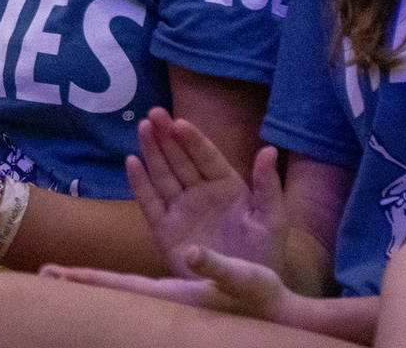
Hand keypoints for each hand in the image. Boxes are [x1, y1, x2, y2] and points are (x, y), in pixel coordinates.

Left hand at [44, 244, 291, 322]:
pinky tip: (105, 273)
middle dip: (79, 281)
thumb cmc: (263, 298)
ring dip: (94, 276)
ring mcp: (168, 298)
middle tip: (42, 275)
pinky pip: (139, 282)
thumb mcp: (243, 278)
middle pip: (112, 289)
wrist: (278, 318)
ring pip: (122, 285)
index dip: (89, 280)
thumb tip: (192, 252)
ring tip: (60, 273)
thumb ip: (218, 265)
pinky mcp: (178, 295)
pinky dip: (117, 274)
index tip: (55, 276)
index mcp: (172, 295)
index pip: (121, 286)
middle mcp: (163, 298)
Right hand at [129, 108, 285, 276]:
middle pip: (180, 159)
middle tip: (154, 113)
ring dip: (152, 151)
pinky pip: (149, 203)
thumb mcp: (273, 220)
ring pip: (162, 174)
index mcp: (227, 186)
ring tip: (143, 128)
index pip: (207, 157)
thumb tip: (269, 149)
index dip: (193, 140)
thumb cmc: (264, 254)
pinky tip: (131, 162)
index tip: (180, 123)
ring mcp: (181, 210)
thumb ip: (268, 186)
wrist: (246, 292)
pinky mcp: (164, 230)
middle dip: (167, 136)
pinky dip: (139, 183)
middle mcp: (200, 193)